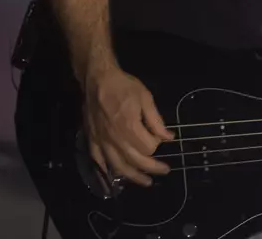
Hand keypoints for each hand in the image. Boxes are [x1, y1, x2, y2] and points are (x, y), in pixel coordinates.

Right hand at [83, 64, 173, 186]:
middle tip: (164, 171)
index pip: (148, 148)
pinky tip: (113, 178)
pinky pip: (98, 161)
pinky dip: (106, 172)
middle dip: (151, 168)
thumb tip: (169, 137)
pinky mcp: (92, 140)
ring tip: (145, 182)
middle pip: (135, 161)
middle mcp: (115, 139)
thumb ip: (157, 121)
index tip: (162, 140)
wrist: (98, 79)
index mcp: (129, 127)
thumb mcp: (146, 99)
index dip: (157, 146)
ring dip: (132, 176)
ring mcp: (102, 141)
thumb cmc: (124, 87)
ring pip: (117, 166)